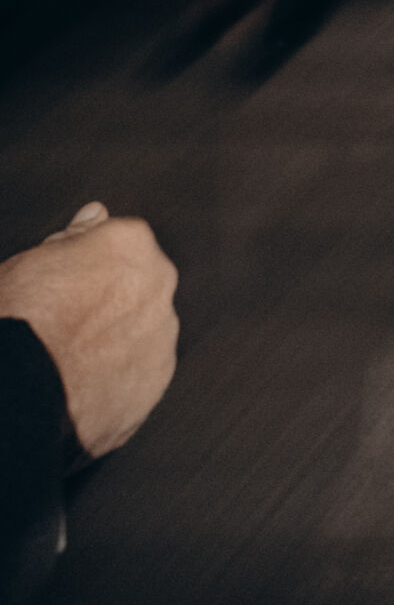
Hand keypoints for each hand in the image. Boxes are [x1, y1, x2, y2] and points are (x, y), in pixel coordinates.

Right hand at [0, 204, 178, 457]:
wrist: (21, 390)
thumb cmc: (20, 321)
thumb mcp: (30, 261)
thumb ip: (74, 235)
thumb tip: (96, 214)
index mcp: (130, 243)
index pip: (118, 245)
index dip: (87, 267)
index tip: (66, 287)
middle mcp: (158, 282)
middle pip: (137, 284)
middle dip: (111, 299)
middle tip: (68, 323)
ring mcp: (162, 333)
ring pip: (143, 328)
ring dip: (119, 338)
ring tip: (74, 358)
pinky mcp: (157, 379)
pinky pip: (141, 370)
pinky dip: (120, 375)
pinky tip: (86, 383)